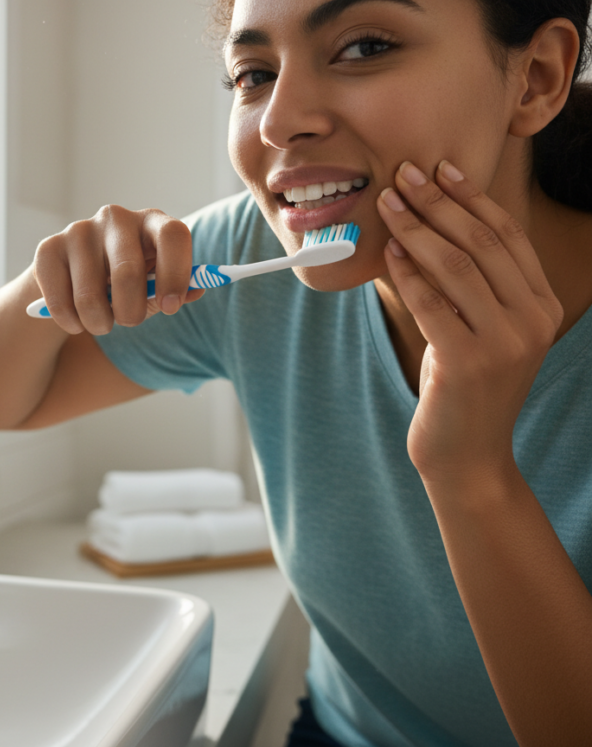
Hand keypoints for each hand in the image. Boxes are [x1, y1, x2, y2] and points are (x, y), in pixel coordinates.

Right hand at [31, 205, 204, 334]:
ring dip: (98, 323)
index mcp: (152, 223)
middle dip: (130, 312)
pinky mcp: (48, 249)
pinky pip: (60, 301)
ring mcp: (79, 230)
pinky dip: (70, 323)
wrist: (73, 280)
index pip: (173, 234)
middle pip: (128, 271)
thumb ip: (176, 290)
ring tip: (100, 324)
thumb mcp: (154, 287)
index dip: (176, 273)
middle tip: (128, 323)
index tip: (171, 307)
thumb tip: (196, 289)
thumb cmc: (125, 284)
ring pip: (90, 296)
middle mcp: (116, 218)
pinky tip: (75, 320)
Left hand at [377, 160, 563, 483]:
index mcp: (542, 304)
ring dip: (416, 227)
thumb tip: (425, 225)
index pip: (506, 236)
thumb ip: (469, 286)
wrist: (468, 455)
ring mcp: (505, 341)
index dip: (471, 197)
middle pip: (480, 242)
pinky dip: (406, 272)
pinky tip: (388, 251)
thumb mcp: (479, 329)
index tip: (441, 168)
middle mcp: (532, 318)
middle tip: (404, 173)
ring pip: (455, 266)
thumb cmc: (465, 387)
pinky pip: (430, 302)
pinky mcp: (468, 361)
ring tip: (388, 203)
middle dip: (438, 202)